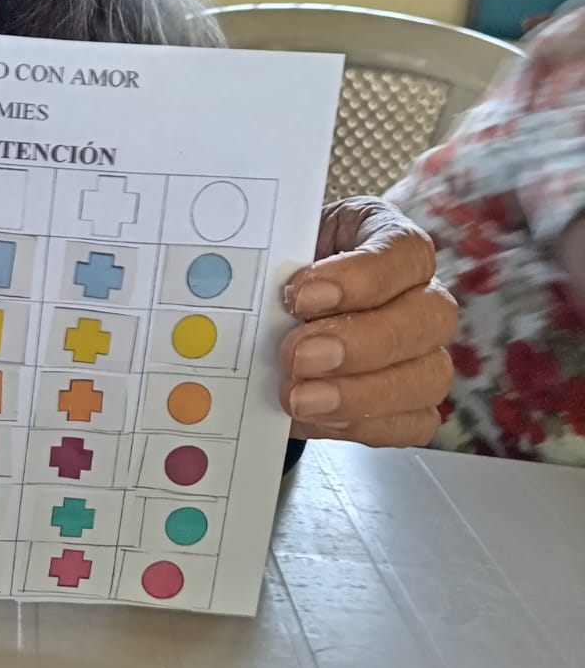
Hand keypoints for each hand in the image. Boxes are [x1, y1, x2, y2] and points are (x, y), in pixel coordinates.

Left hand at [280, 197, 455, 447]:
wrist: (275, 316)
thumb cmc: (286, 272)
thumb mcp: (278, 251)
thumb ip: (272, 262)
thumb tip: (238, 281)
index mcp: (392, 243)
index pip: (405, 251)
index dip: (361, 276)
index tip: (302, 295)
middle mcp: (422, 295)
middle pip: (429, 317)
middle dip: (358, 342)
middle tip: (297, 355)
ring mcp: (425, 352)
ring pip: (429, 376)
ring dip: (360, 393)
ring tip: (298, 397)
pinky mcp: (413, 402)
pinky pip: (413, 422)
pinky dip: (363, 424)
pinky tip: (318, 417)